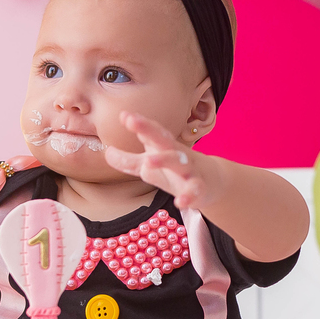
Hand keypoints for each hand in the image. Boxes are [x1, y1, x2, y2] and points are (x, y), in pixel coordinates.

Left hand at [103, 111, 222, 209]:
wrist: (212, 182)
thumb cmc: (175, 170)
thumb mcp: (150, 165)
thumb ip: (128, 161)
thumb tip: (107, 152)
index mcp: (164, 147)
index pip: (151, 131)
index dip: (139, 123)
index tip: (124, 115)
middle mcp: (177, 154)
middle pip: (164, 139)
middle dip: (149, 129)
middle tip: (134, 122)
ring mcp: (189, 170)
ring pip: (179, 162)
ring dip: (165, 160)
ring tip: (149, 161)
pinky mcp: (198, 188)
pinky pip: (194, 191)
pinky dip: (189, 196)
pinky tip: (180, 202)